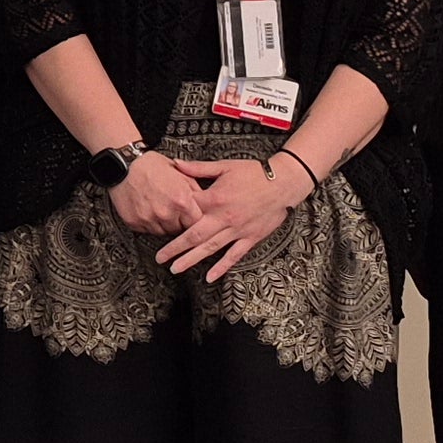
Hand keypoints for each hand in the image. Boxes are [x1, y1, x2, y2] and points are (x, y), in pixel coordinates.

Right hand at [106, 150, 206, 238]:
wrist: (124, 164)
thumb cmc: (151, 165)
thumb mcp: (181, 173)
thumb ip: (195, 190)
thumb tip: (205, 203)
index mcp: (182, 201)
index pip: (197, 223)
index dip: (195, 219)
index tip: (192, 216)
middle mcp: (166, 213)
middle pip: (180, 230)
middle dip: (179, 221)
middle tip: (174, 209)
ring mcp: (149, 219)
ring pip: (164, 232)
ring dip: (165, 224)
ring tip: (160, 207)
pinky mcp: (135, 223)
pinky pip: (147, 230)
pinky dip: (150, 223)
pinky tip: (148, 209)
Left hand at [154, 155, 299, 283]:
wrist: (283, 183)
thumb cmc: (254, 172)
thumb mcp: (224, 166)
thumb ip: (198, 168)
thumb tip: (175, 164)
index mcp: (214, 199)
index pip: (188, 211)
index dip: (173, 218)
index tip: (160, 224)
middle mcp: (223, 218)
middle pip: (194, 236)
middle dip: (175, 248)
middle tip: (159, 258)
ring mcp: (237, 230)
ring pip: (210, 248)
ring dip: (191, 259)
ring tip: (175, 269)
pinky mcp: (250, 238)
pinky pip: (234, 256)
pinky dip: (222, 267)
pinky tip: (210, 278)